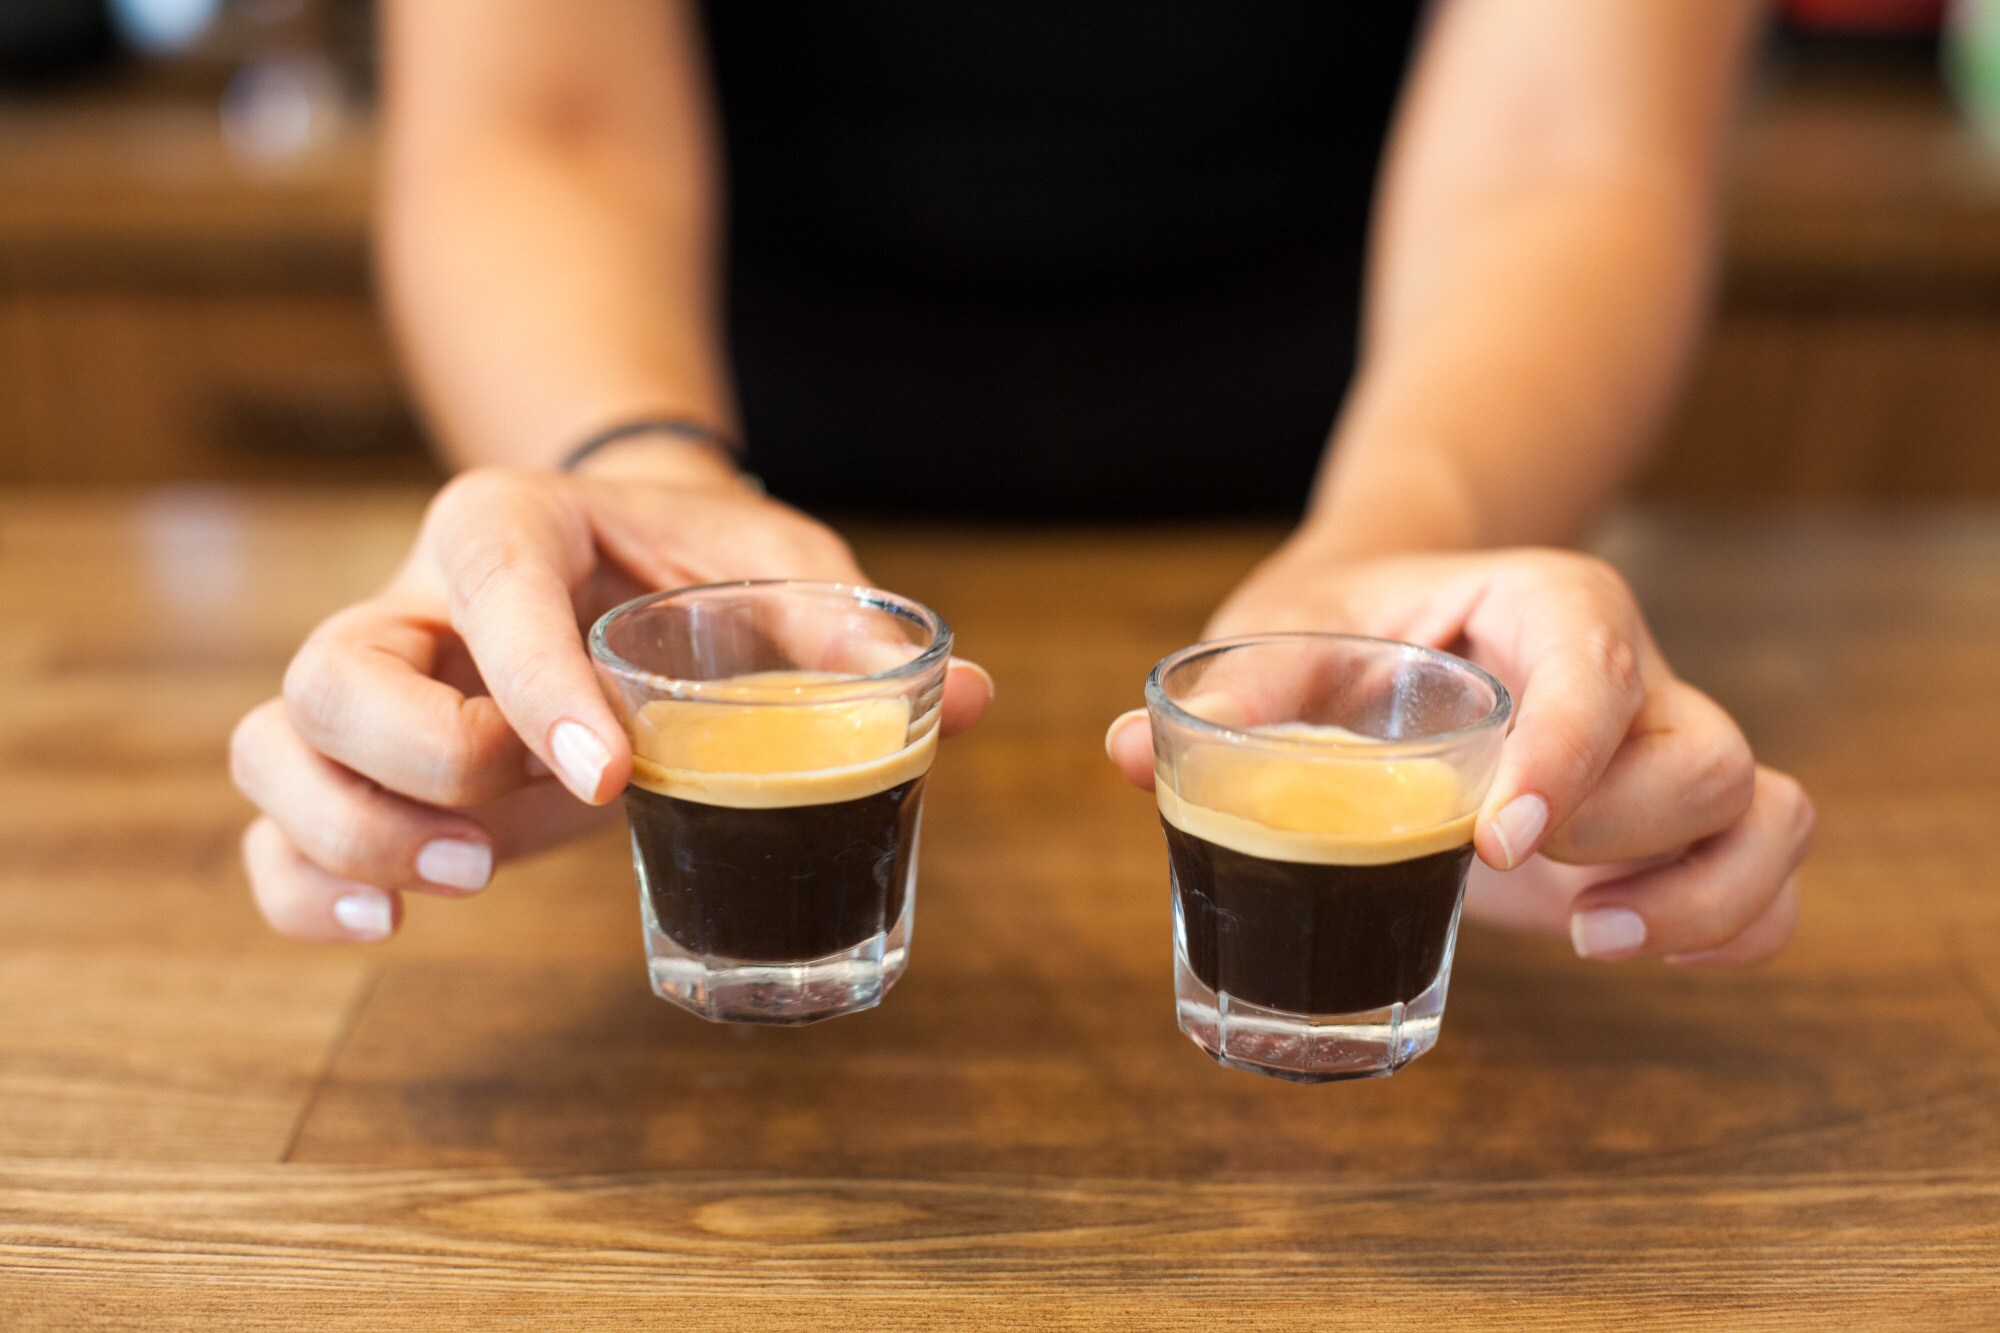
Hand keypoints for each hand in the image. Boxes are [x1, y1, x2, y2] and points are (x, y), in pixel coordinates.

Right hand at [230, 446, 993, 942]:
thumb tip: (976, 701)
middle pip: (334, 671)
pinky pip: (274, 825)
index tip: (614, 776)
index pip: (491, 584)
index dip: (534, 683)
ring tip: (463, 885)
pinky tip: (386, 923)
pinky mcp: (367, 764)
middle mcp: (417, 597)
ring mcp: (377, 684)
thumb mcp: (775, 562)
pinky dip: (303, 887)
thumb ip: (848, 625)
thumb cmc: (700, 561)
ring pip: (277, 745)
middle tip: (517, 837)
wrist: (621, 549)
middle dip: (419, 765)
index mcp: (514, 526)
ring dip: (351, 832)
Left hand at [1105, 536, 1812, 965]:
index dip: (1569, 754)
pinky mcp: (1669, 820)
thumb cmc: (1342, 622)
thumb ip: (1230, 691)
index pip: (1596, 659)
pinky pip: (1767, 868)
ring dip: (1704, 894)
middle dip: (1621, 835)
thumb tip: (1119, 752)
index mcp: (1540, 605)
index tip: (1495, 840)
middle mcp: (1627, 673)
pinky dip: (1737, 925)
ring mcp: (1661, 747)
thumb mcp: (1282, 632)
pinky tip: (1640, 951)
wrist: (1401, 611)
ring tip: (1595, 941)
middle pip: (1699, 752)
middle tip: (1503, 877)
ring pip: (1766, 810)